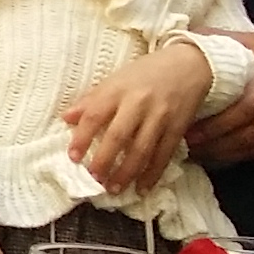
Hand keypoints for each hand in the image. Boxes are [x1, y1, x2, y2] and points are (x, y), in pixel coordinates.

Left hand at [64, 40, 211, 191]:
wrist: (188, 65)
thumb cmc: (145, 73)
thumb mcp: (115, 80)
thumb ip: (91, 100)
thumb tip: (66, 118)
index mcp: (117, 89)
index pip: (94, 115)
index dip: (82, 137)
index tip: (73, 157)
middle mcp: (138, 103)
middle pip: (118, 136)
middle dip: (105, 161)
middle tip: (93, 179)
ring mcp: (160, 116)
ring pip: (142, 149)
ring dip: (127, 172)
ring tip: (114, 188)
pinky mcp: (178, 127)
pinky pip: (164, 154)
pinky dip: (153, 173)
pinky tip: (142, 187)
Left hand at [189, 16, 253, 163]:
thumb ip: (219, 41)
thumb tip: (180, 40)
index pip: (241, 113)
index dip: (213, 126)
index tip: (186, 130)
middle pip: (248, 135)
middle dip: (215, 145)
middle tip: (186, 146)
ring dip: (228, 155)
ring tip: (200, 154)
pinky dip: (247, 155)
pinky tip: (226, 156)